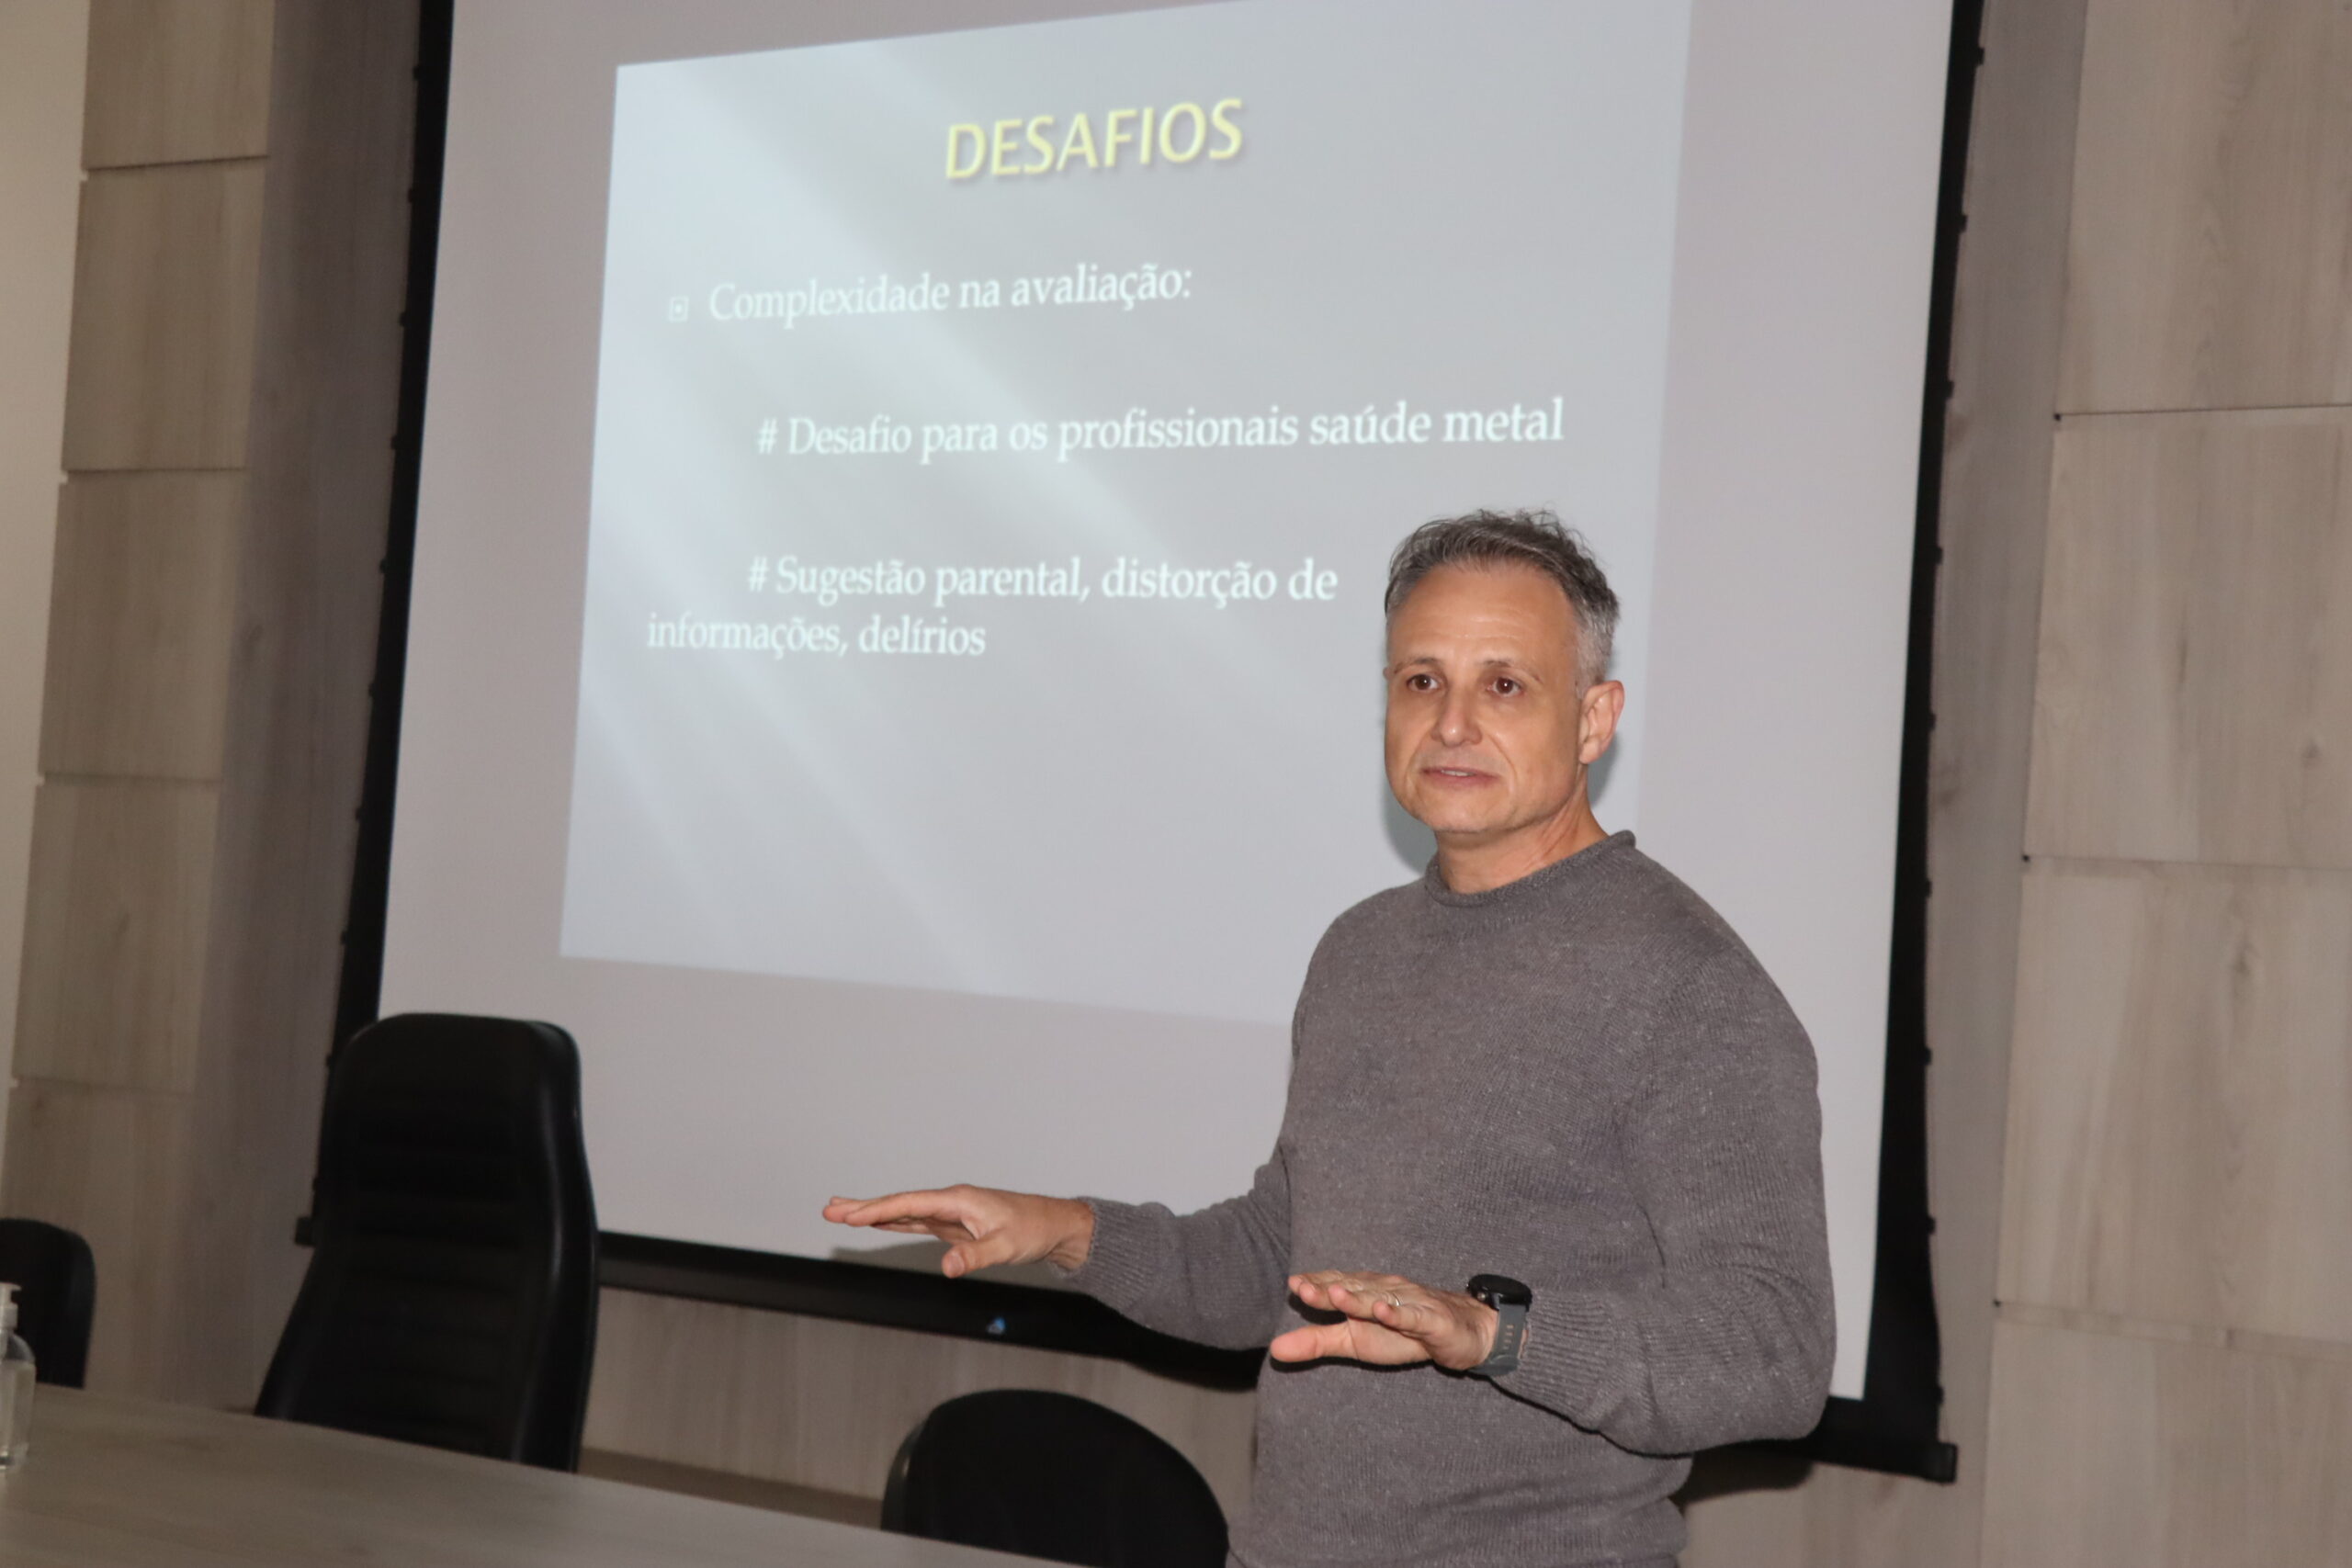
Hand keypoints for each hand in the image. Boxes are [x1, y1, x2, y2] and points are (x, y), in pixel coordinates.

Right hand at [821, 1185, 1095, 1277]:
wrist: (1053, 1226)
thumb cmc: (1032, 1231)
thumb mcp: (1004, 1246)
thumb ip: (974, 1256)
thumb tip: (946, 1268)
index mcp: (958, 1200)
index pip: (909, 1205)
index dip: (877, 1210)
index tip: (849, 1214)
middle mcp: (951, 1202)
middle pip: (899, 1204)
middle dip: (864, 1207)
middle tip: (829, 1208)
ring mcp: (951, 1213)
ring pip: (905, 1212)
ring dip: (874, 1213)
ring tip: (841, 1212)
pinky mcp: (955, 1225)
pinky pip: (917, 1222)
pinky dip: (894, 1221)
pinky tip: (879, 1222)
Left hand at [1268, 1270, 1500, 1371]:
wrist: (1461, 1334)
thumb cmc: (1403, 1334)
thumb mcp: (1355, 1342)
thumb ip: (1317, 1343)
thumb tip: (1273, 1349)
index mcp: (1363, 1294)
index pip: (1336, 1286)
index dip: (1316, 1285)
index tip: (1293, 1284)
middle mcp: (1383, 1292)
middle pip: (1353, 1290)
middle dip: (1328, 1288)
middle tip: (1302, 1287)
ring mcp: (1408, 1302)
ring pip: (1380, 1299)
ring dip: (1357, 1296)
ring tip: (1334, 1293)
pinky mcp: (1431, 1319)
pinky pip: (1412, 1315)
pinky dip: (1397, 1313)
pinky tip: (1381, 1310)